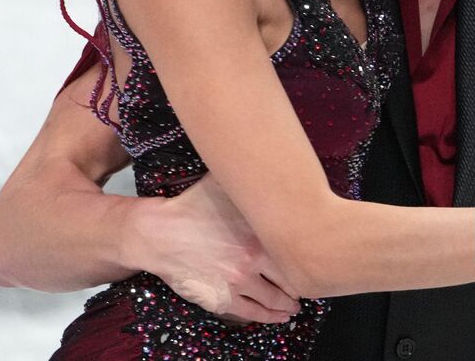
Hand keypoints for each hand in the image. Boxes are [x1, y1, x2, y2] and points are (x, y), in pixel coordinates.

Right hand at [132, 173, 299, 323]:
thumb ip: (249, 177)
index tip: (315, 256)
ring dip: (288, 306)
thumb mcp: (223, 185)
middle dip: (302, 285)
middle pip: (289, 281)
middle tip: (311, 283)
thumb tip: (269, 157)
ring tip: (296, 305)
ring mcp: (236, 284)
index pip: (295, 252)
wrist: (159, 234)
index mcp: (258, 236)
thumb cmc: (191, 207)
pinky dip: (268, 316)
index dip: (308, 256)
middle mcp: (251, 263)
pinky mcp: (221, 300)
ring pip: (273, 302)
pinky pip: (252, 313)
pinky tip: (278, 316)